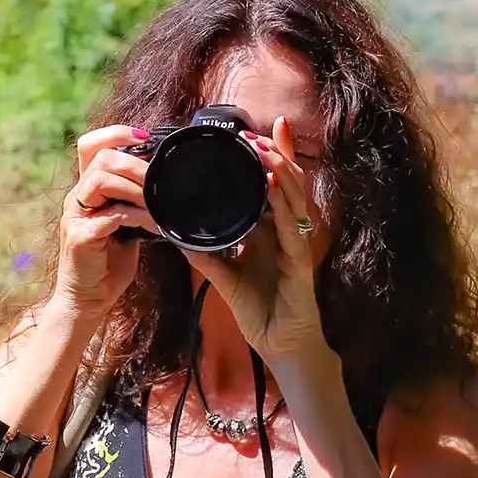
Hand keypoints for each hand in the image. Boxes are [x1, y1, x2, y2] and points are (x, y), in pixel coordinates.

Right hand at [52, 125, 158, 318]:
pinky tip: (152, 224)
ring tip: (155, 203)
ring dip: (134, 188)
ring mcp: (76, 217)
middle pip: (99, 156)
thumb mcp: (126, 226)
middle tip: (158, 179)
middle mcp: (78, 198)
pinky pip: (108, 215)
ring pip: (100, 179)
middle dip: (134, 162)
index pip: (92, 146)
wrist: (88, 300)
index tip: (145, 138)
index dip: (116, 133)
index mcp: (88, 191)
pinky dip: (135, 216)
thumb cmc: (108, 264)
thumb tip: (165, 184)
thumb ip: (136, 204)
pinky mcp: (80, 237)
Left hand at [184, 117, 330, 366]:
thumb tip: (177, 233)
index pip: (272, 187)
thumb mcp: (226, 276)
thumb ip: (206, 253)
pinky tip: (271, 183)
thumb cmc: (260, 310)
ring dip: (278, 169)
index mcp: (271, 231)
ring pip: (292, 197)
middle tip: (254, 132)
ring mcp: (296, 243)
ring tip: (262, 146)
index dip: (269, 159)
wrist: (280, 345)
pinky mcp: (300, 260)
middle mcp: (286, 231)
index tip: (252, 132)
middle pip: (286, 183)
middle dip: (274, 154)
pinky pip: (292, 226)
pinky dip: (282, 203)